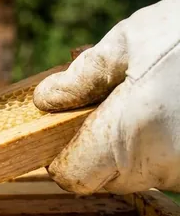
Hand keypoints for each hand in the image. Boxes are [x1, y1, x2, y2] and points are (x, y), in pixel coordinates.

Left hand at [33, 0, 179, 194]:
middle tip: (109, 101)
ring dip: (133, 144)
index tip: (64, 127)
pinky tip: (175, 107)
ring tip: (151, 97)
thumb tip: (47, 99)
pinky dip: (165, 144)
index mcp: (129, 134)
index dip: (60, 154)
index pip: (72, 176)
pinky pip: (172, 165)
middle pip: (105, 177)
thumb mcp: (134, 38)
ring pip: (141, 173)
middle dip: (96, 145)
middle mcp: (161, 165)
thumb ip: (85, 74)